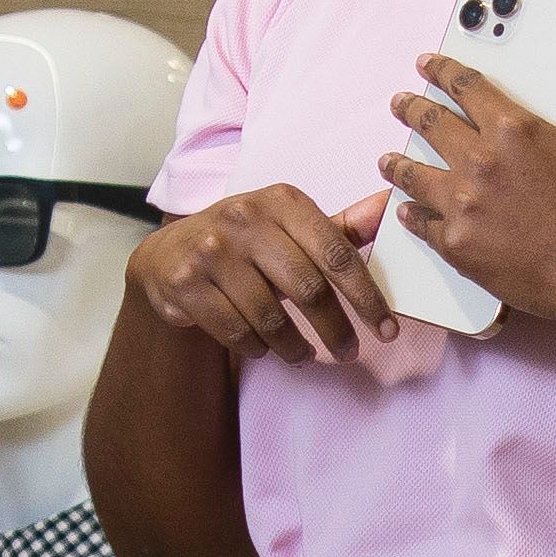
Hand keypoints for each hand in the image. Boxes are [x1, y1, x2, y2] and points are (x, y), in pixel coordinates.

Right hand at [126, 177, 403, 373]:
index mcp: (281, 201)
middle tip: (349, 353)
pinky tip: (264, 348)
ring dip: (295, 347)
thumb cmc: (246, 243)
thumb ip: (339, 227)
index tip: (387, 330)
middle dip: (336, 330)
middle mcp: (244, 218)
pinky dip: (258, 349)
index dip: (367, 297)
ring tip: (304, 355)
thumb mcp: (289, 227)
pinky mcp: (185, 283)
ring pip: (271, 319)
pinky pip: (237, 333)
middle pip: (308, 290)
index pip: (336, 253)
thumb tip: (387, 208)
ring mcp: (211, 251)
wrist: (168, 256)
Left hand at [382, 58, 555, 337]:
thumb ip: (553, 136)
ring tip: (388, 160)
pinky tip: (405, 210)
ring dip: (397, 164)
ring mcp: (463, 204)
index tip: (427, 65)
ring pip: (413, 175)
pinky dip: (411, 215)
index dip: (442, 71)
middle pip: (431, 123)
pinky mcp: (457, 245)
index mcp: (513, 129)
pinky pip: (421, 224)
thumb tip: (543, 137)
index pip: (466, 87)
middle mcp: (480, 160)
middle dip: (411, 109)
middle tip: (401, 104)